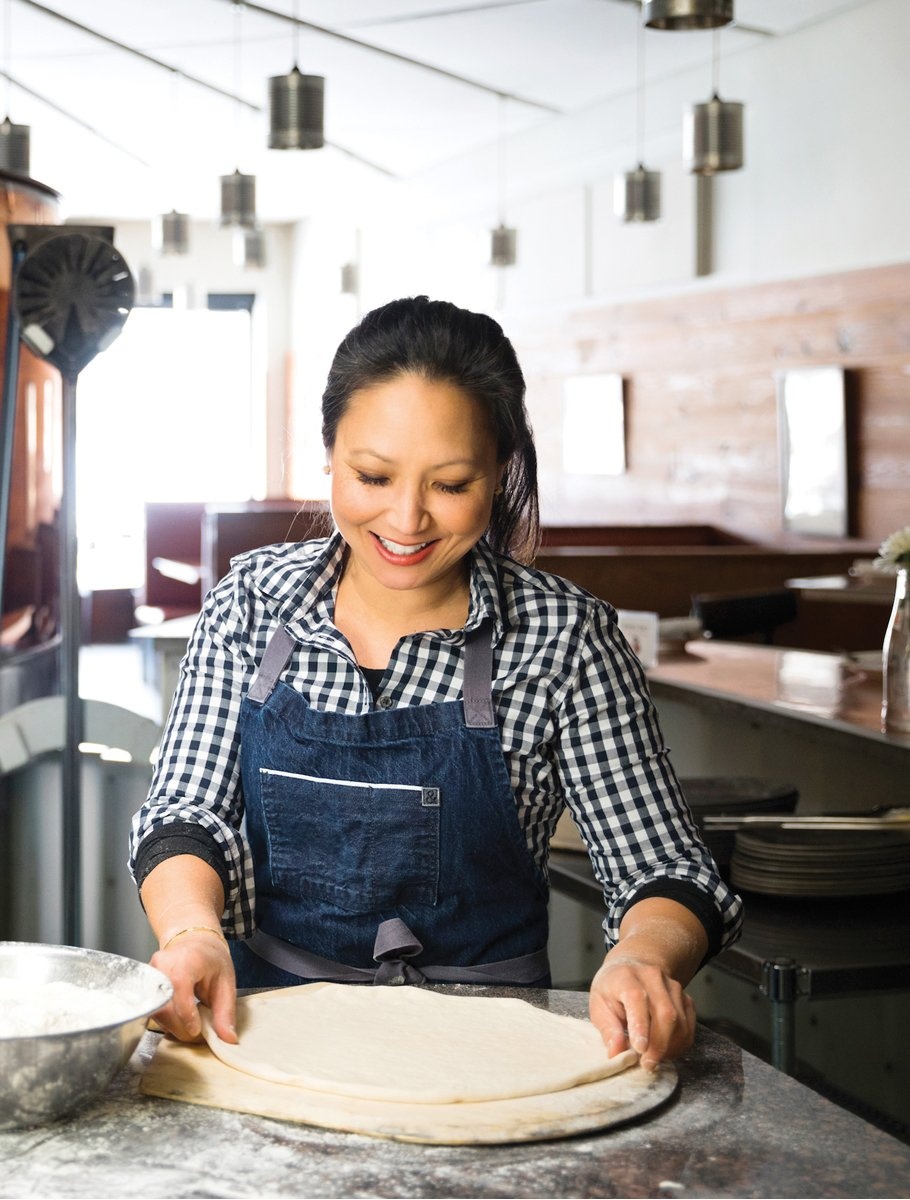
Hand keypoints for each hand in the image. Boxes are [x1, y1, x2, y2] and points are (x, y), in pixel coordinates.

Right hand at [150, 931, 237, 1043]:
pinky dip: (165, 1019)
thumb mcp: (225, 983)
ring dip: (172, 1026)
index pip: (180, 989)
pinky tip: (178, 1019)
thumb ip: (225, 1012)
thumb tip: (227, 1038)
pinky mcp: (144, 982)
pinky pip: (151, 1008)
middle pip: (165, 1004)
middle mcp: (164, 963)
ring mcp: (151, 972)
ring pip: (155, 1009)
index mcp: (187, 960)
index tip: (196, 1030)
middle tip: (197, 1035)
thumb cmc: (210, 959)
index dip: (187, 1015)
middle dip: (180, 1027)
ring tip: (190, 1027)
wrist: (194, 942)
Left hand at [589, 949, 695, 1070]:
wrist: (632, 967)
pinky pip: (689, 1026)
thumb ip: (608, 1028)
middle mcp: (653, 976)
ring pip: (680, 1021)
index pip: (637, 998)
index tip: (639, 1049)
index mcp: (626, 976)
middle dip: (658, 1044)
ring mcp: (673, 986)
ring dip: (669, 1046)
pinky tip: (665, 1050)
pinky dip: (679, 1044)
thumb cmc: (613, 988)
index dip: (640, 1025)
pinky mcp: (685, 998)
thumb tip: (616, 1052)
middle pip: (665, 1013)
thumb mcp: (599, 1004)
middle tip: (647, 1064)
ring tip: (654, 1058)